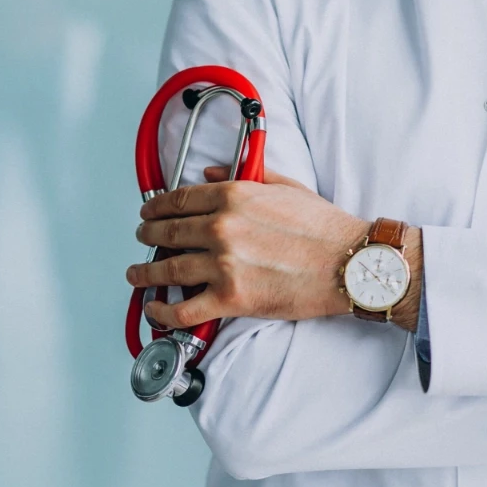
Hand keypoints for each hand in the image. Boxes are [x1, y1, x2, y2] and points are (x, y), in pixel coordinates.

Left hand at [126, 166, 370, 328]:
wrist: (350, 264)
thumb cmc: (324, 228)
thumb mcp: (284, 187)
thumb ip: (244, 177)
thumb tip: (211, 173)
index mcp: (233, 197)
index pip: (180, 200)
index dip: (157, 207)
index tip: (149, 212)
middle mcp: (222, 228)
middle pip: (167, 232)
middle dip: (147, 235)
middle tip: (142, 238)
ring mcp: (223, 265)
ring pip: (167, 270)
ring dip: (145, 272)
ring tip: (137, 274)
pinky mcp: (231, 299)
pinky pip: (184, 310)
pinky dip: (163, 313)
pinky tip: (155, 309)